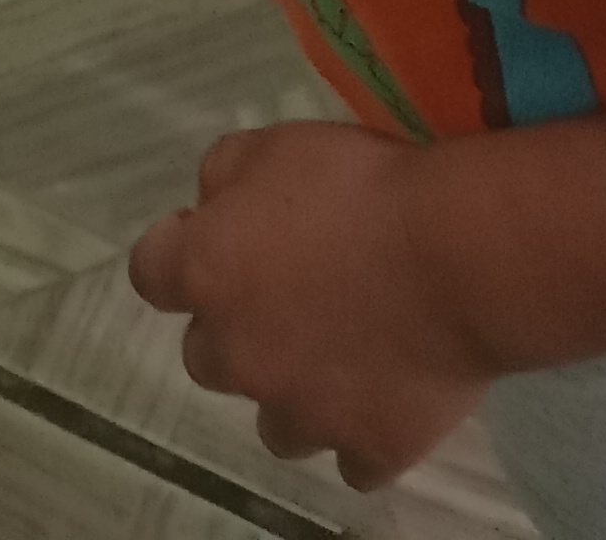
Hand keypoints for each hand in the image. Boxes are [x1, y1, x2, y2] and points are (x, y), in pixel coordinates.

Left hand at [128, 123, 491, 485]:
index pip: (150, 273)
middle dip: (236, 330)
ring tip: (342, 354)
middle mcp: (239, 355)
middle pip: (207, 357)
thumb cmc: (360, 186)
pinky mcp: (368, 449)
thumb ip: (224, 172)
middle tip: (290, 295)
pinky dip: (361, 434)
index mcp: (208, 273)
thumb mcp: (277, 143)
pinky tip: (386, 397)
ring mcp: (304, 414)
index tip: (211, 233)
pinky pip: (351, 461)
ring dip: (293, 392)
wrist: (455, 257)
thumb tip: (209, 204)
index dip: (176, 251)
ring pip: (275, 424)